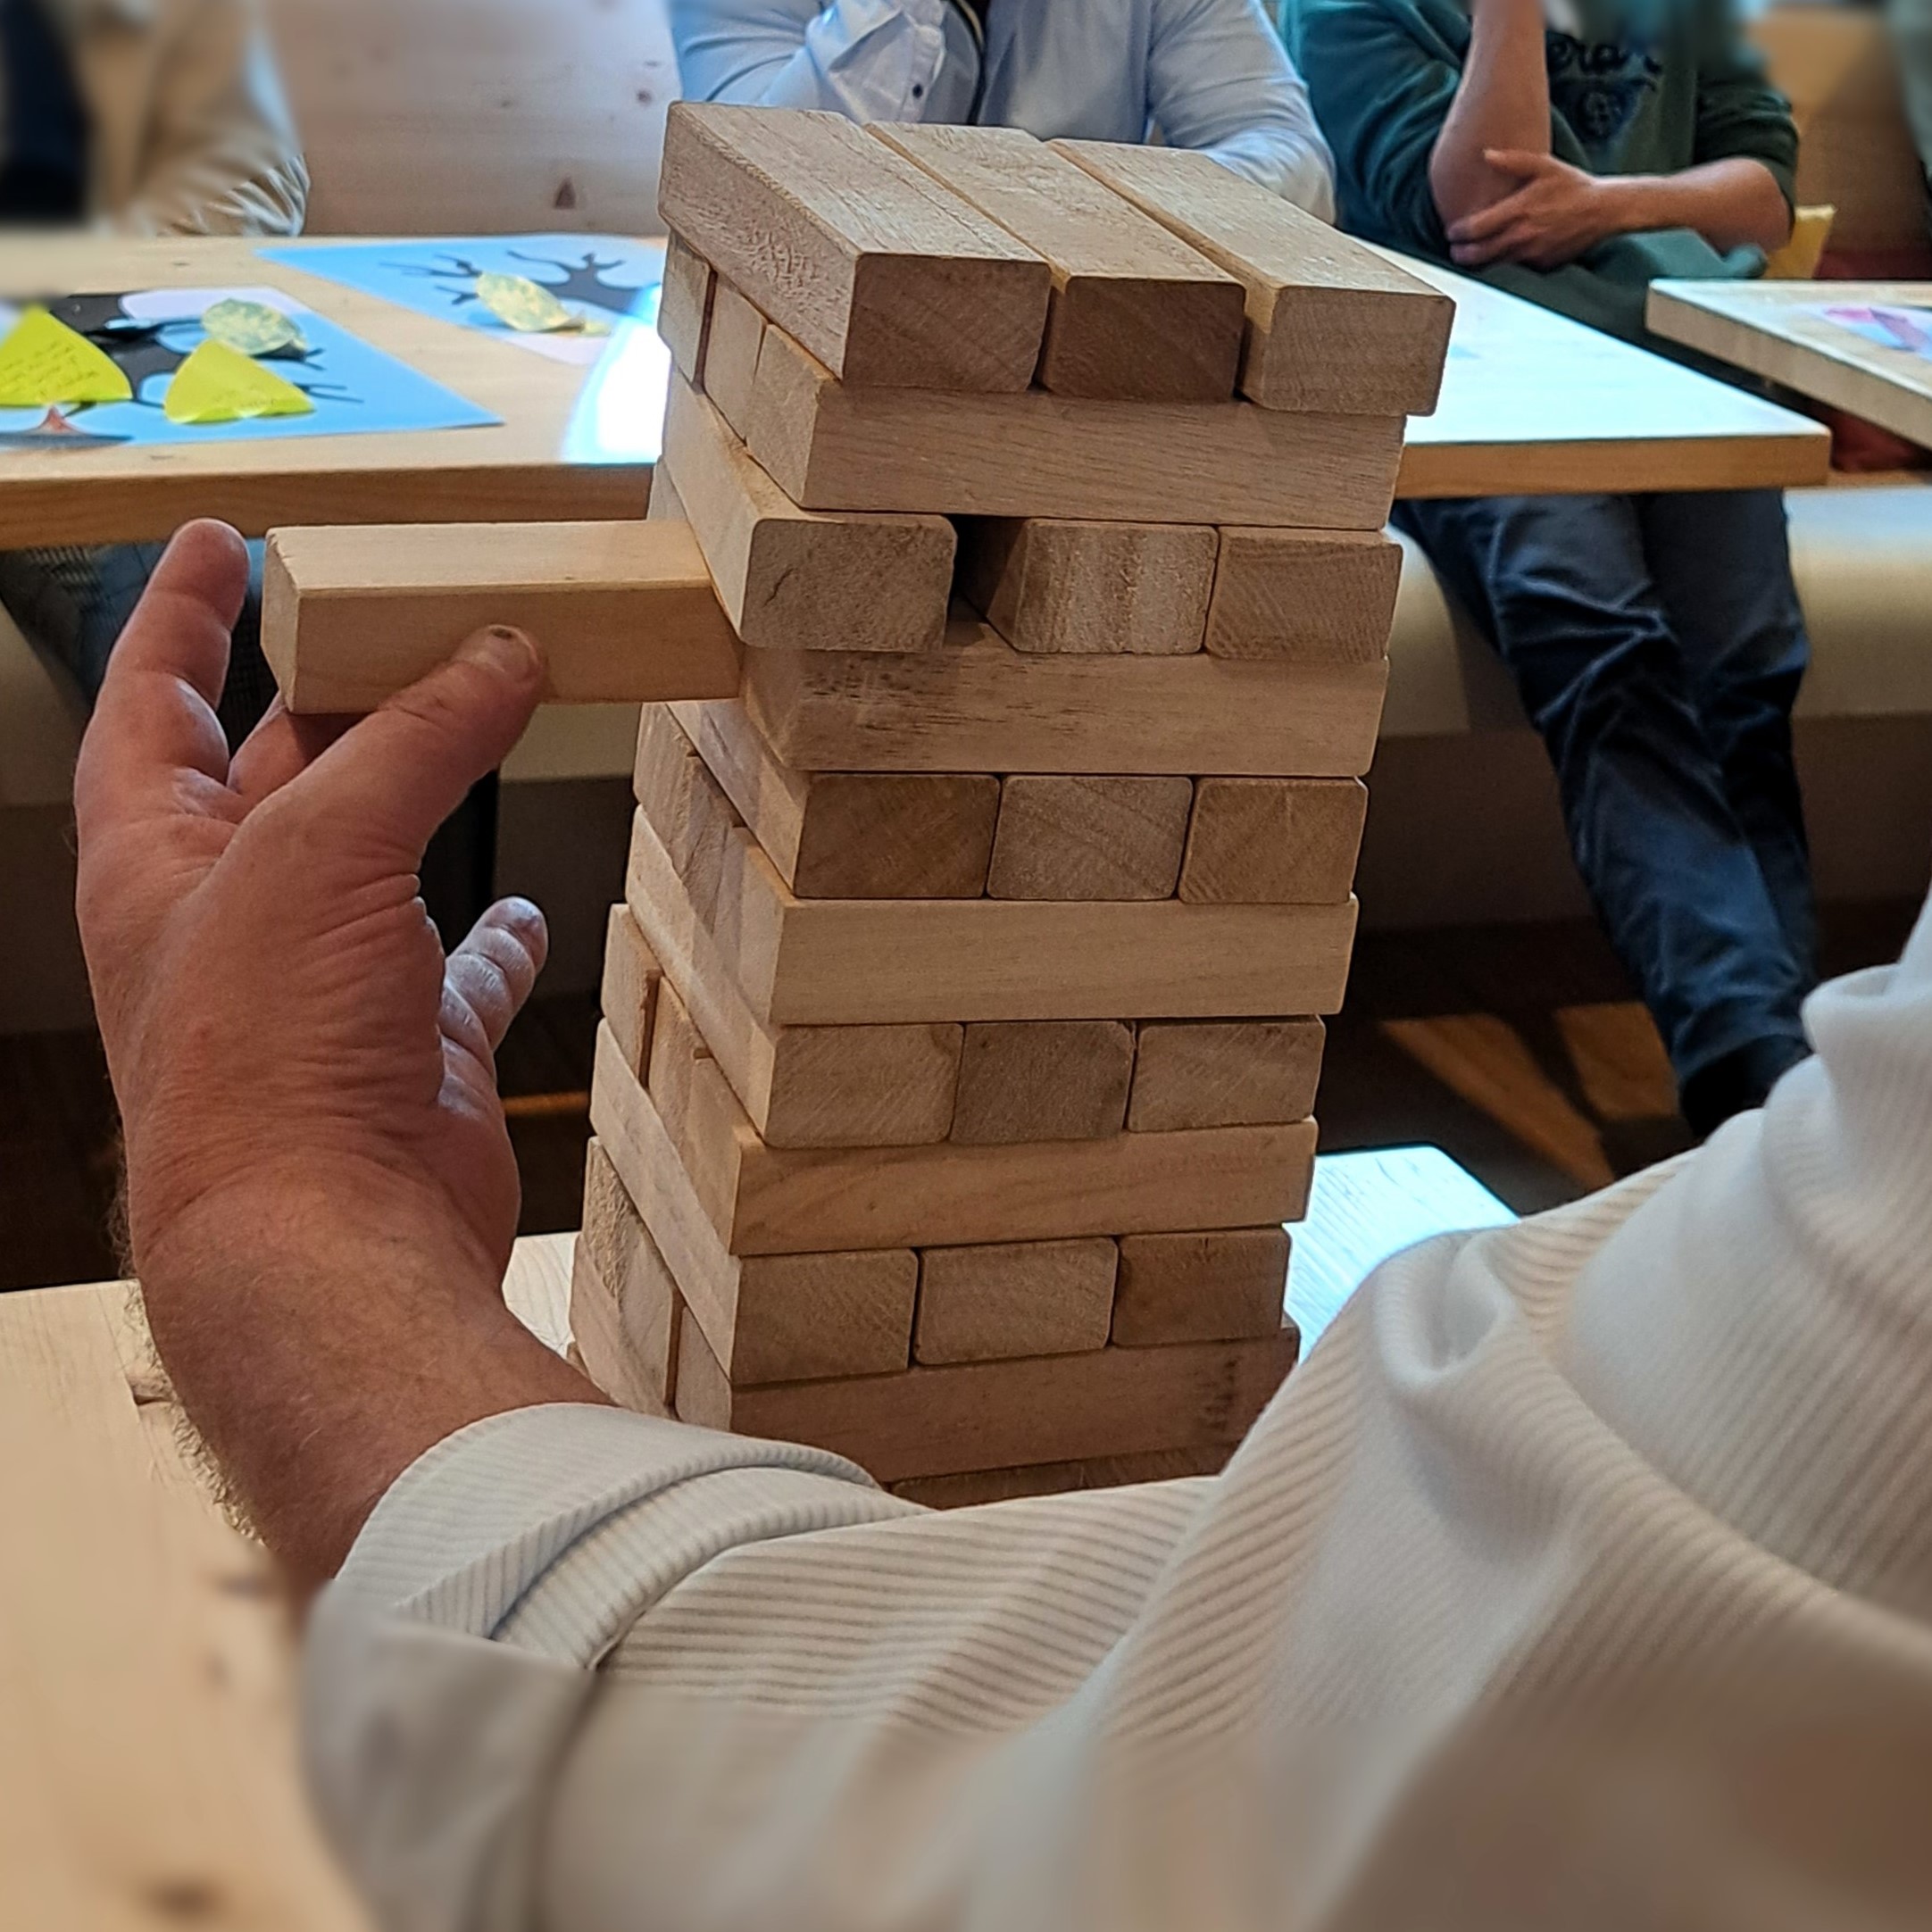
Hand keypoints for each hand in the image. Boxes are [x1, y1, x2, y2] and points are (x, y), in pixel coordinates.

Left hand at [77, 520, 550, 1288]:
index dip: (179, 613)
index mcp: (157, 858)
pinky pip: (461, 973)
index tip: (221, 540)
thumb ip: (417, 737)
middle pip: (281, 767)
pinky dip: (496, 939)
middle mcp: (231, 917)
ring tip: (487, 720)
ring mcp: (323, 986)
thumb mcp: (326, 845)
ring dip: (429, 796)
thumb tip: (501, 654)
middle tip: (402, 617)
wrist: (329, 1233)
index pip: (151, 699)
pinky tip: (524, 910)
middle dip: (338, 692)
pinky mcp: (410, 1048)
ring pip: (382, 861)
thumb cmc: (269, 1053)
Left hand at [1447, 149, 1629, 268]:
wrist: (1604, 210)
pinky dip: (1505, 265)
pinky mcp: (1542, 265)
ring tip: (1472, 256)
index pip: (1475, 229)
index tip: (1451, 232)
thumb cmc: (1573, 186)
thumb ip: (1512, 160)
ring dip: (1480, 263)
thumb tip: (1485, 154)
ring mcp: (1531, 254)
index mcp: (1519, 210)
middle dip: (1461, 254)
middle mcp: (1522, 235)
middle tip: (1455, 251)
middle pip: (1479, 254)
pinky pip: (1515, 270)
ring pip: (1494, 266)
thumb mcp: (1544, 165)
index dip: (1458, 233)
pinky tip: (1500, 258)